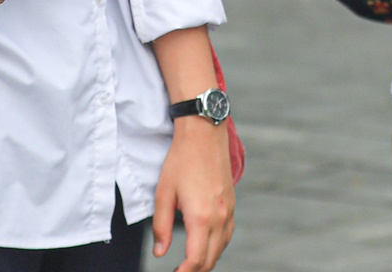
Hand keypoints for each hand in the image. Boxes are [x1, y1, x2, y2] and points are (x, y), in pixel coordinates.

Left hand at [153, 117, 234, 271]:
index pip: (196, 259)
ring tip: (190, 263)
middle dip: (195, 270)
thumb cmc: (181, 160)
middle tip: (179, 271)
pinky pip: (228, 234)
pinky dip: (217, 245)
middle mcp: (220, 217)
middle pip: (211, 258)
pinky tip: (207, 244)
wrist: (204, 133)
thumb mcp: (163, 193)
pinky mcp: (232, 203)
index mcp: (201, 217)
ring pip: (222, 248)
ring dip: (207, 260)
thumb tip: (159, 252)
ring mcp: (229, 210)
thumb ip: (160, 226)